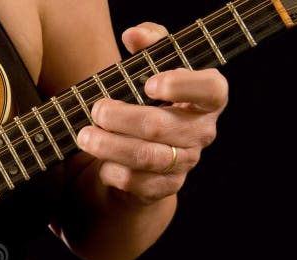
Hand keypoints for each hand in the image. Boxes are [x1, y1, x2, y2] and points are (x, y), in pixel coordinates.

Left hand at [76, 22, 228, 204]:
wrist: (146, 152)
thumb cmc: (151, 101)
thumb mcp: (153, 68)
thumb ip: (150, 45)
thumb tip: (135, 35)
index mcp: (206, 99)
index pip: (211, 90)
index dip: (181, 86)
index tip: (148, 84)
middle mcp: (201, 132)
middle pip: (161, 126)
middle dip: (121, 118)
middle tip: (96, 110)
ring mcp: (184, 162)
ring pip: (146, 157)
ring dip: (110, 146)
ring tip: (85, 136)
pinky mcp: (165, 187)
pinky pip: (137, 183)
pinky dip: (113, 172)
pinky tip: (100, 163)